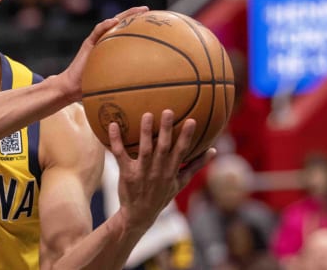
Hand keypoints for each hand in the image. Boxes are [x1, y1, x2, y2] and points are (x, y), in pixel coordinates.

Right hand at [55, 6, 147, 101]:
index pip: (125, 31)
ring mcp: (96, 40)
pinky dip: (106, 25)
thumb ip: (125, 75)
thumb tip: (147, 82)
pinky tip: (115, 21)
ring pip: (111, 22)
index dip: (137, 24)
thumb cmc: (92, 85)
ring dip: (124, 15)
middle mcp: (104, 40)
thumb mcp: (113, 79)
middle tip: (147, 9)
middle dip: (133, 14)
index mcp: (111, 46)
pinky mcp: (88, 43)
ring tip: (136, 11)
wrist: (73, 86)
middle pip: (120, 22)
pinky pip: (97, 31)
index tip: (151, 20)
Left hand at [110, 109, 214, 227]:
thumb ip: (195, 166)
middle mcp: (158, 171)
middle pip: (164, 147)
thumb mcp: (180, 183)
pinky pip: (120, 154)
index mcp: (171, 171)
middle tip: (168, 111)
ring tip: (147, 115)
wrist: (139, 214)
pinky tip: (113, 125)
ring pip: (145, 149)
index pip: (181, 151)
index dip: (187, 137)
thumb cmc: (161, 195)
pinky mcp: (127, 173)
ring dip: (146, 132)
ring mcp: (142, 172)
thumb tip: (213, 151)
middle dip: (167, 129)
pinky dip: (116, 140)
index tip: (192, 120)